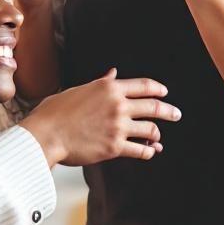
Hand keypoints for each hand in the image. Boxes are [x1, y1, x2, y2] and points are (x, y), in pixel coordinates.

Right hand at [20, 68, 180, 166]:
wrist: (47, 133)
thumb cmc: (56, 110)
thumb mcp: (79, 90)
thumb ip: (100, 82)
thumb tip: (113, 73)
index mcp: (109, 88)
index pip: (143, 86)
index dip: (158, 89)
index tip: (164, 93)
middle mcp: (118, 105)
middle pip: (154, 107)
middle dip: (169, 111)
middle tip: (176, 114)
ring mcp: (118, 127)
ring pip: (150, 130)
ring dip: (157, 134)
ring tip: (158, 138)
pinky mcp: (115, 147)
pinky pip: (141, 150)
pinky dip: (149, 151)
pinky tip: (150, 151)